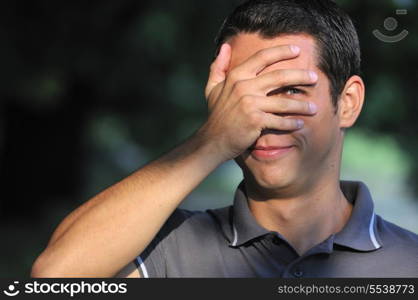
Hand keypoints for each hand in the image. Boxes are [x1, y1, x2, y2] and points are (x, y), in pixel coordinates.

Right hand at [200, 43, 317, 161]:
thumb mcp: (213, 88)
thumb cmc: (216, 114)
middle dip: (301, 76)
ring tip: (314, 107)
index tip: (297, 50)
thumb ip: (219, 66)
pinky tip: (300, 124)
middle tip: (315, 77)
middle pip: (279, 77)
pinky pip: (279, 120)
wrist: (213, 140)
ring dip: (301, 105)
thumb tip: (225, 47)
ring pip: (284, 102)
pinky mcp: (255, 120)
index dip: (282, 51)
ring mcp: (250, 104)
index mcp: (236, 76)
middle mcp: (243, 87)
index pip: (262, 57)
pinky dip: (291, 123)